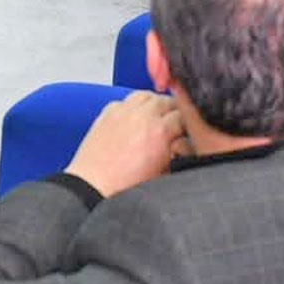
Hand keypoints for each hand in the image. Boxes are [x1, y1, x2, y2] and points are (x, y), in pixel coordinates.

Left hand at [65, 92, 187, 197]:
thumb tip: (184, 144)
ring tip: (155, 117)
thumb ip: (178, 153)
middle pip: (167, 100)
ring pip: (147, 95)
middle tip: (175, 123)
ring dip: (154, 104)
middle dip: (174, 111)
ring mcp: (123, 111)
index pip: (185, 115)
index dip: (190, 123)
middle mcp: (142, 116)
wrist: (93, 188)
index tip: (189, 130)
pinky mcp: (107, 113)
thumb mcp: (163, 174)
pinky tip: (133, 118)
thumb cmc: (124, 187)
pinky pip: (125, 100)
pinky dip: (133, 106)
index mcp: (161, 132)